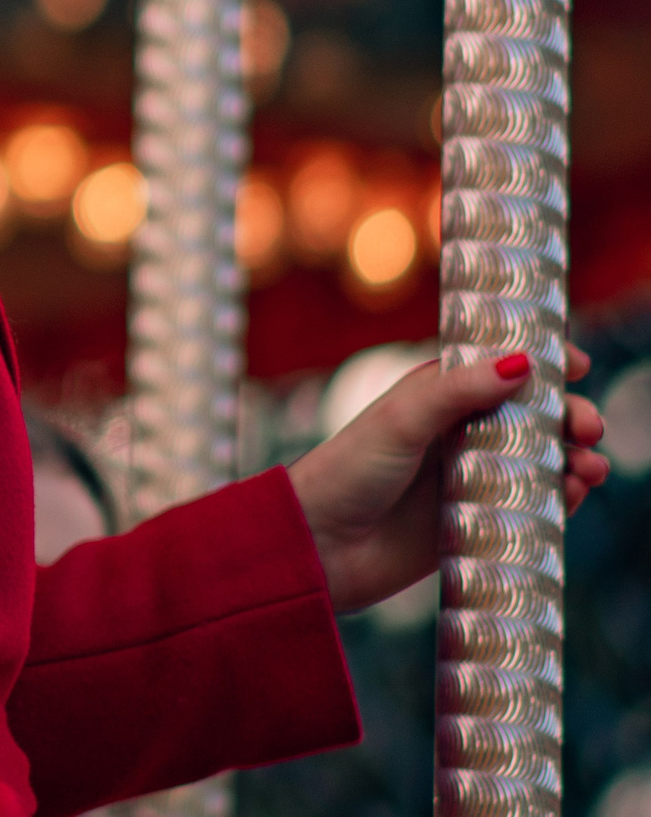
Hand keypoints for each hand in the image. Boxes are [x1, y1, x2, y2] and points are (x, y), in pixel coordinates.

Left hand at [287, 347, 610, 614]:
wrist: (320, 547)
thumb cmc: (347, 472)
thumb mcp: (400, 422)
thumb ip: (456, 392)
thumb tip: (520, 362)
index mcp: (436, 396)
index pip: (497, 368)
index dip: (539, 362)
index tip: (577, 363)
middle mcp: (458, 433)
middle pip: (531, 416)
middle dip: (567, 415)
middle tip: (586, 426)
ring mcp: (471, 477)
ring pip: (540, 460)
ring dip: (573, 457)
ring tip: (588, 465)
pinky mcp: (479, 521)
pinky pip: (532, 505)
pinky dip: (560, 498)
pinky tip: (573, 494)